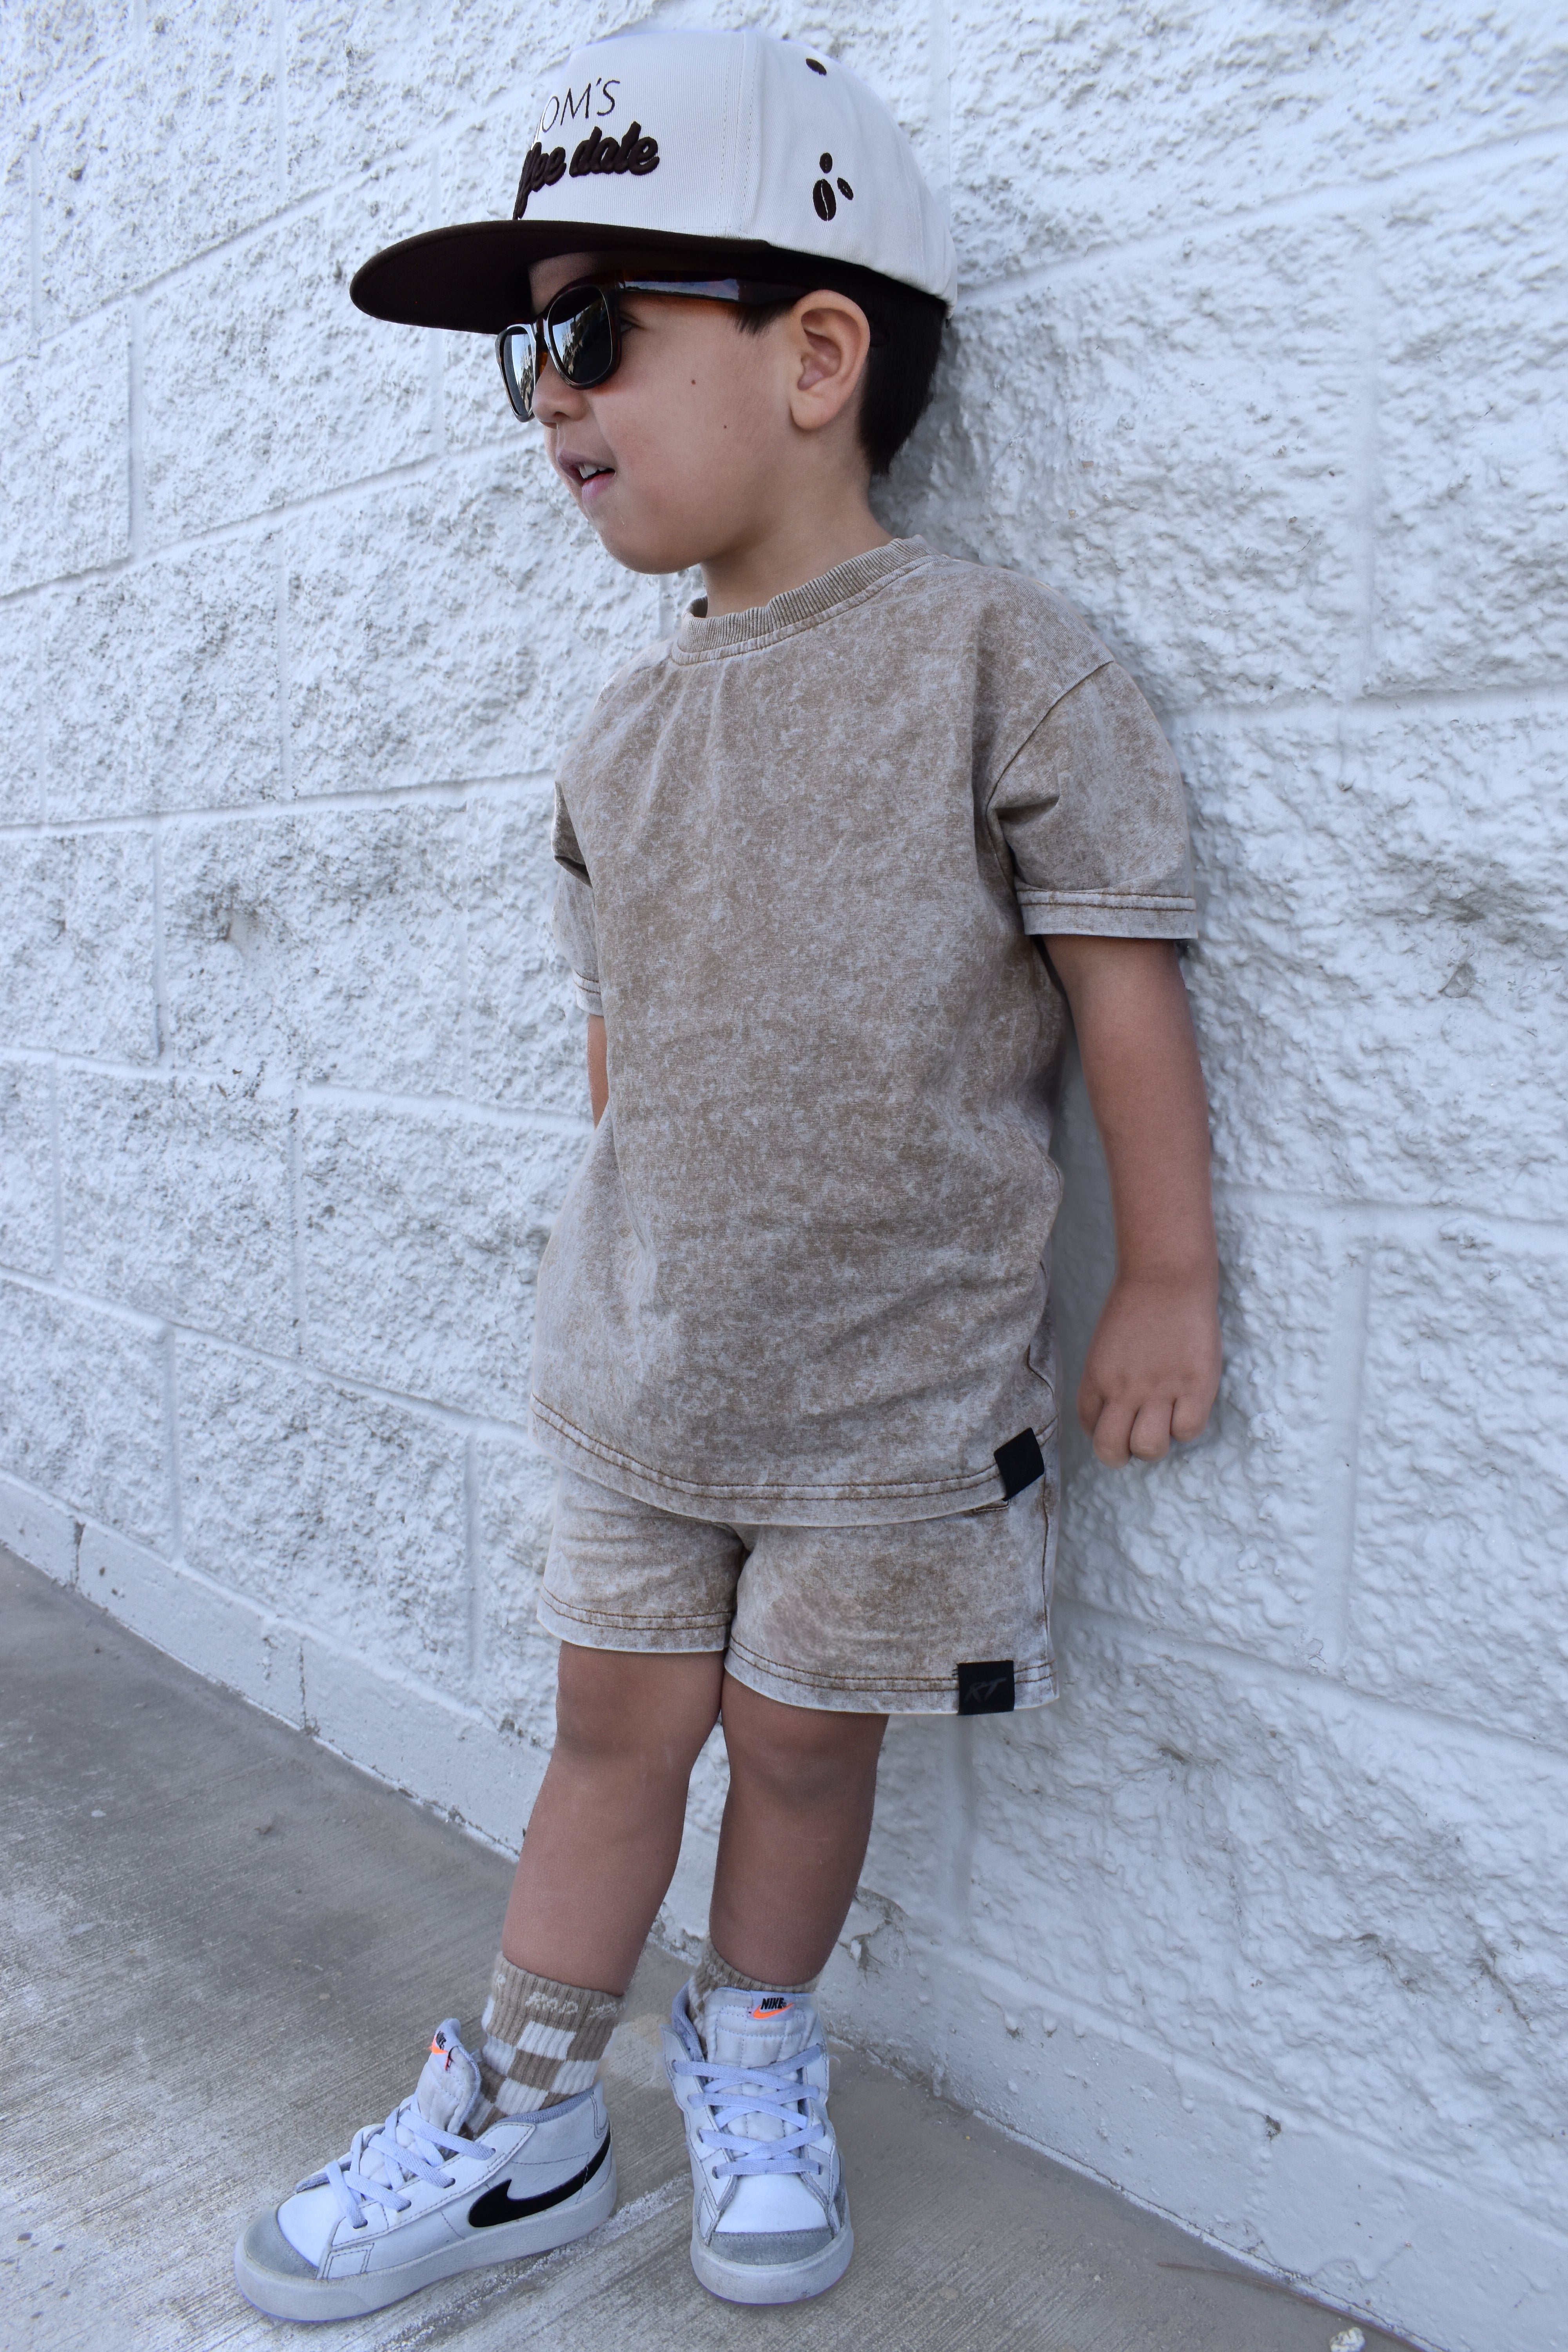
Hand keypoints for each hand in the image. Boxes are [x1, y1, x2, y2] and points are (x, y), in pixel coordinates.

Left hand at [1077, 1270, 1220, 1467]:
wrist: (1167, 1275)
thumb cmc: (1137, 1306)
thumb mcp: (1106, 1346)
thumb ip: (1108, 1379)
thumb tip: (1118, 1414)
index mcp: (1097, 1378)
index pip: (1089, 1426)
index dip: (1103, 1430)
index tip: (1118, 1419)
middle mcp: (1123, 1388)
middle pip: (1111, 1450)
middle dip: (1121, 1454)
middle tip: (1135, 1438)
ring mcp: (1160, 1388)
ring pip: (1150, 1447)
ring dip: (1155, 1445)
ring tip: (1163, 1424)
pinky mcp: (1195, 1384)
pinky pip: (1188, 1430)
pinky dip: (1186, 1427)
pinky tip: (1186, 1407)